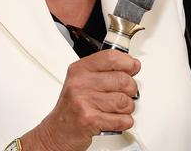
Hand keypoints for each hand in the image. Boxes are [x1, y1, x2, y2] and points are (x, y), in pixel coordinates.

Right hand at [21, 50, 139, 150]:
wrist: (57, 132)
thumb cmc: (73, 106)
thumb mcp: (83, 80)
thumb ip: (106, 70)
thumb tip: (133, 65)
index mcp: (80, 69)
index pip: (111, 57)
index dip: (127, 63)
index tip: (132, 68)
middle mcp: (80, 84)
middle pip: (122, 80)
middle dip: (131, 89)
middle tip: (126, 93)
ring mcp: (84, 102)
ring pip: (124, 101)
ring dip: (127, 107)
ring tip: (118, 108)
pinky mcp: (89, 121)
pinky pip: (121, 119)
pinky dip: (125, 121)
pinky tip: (117, 119)